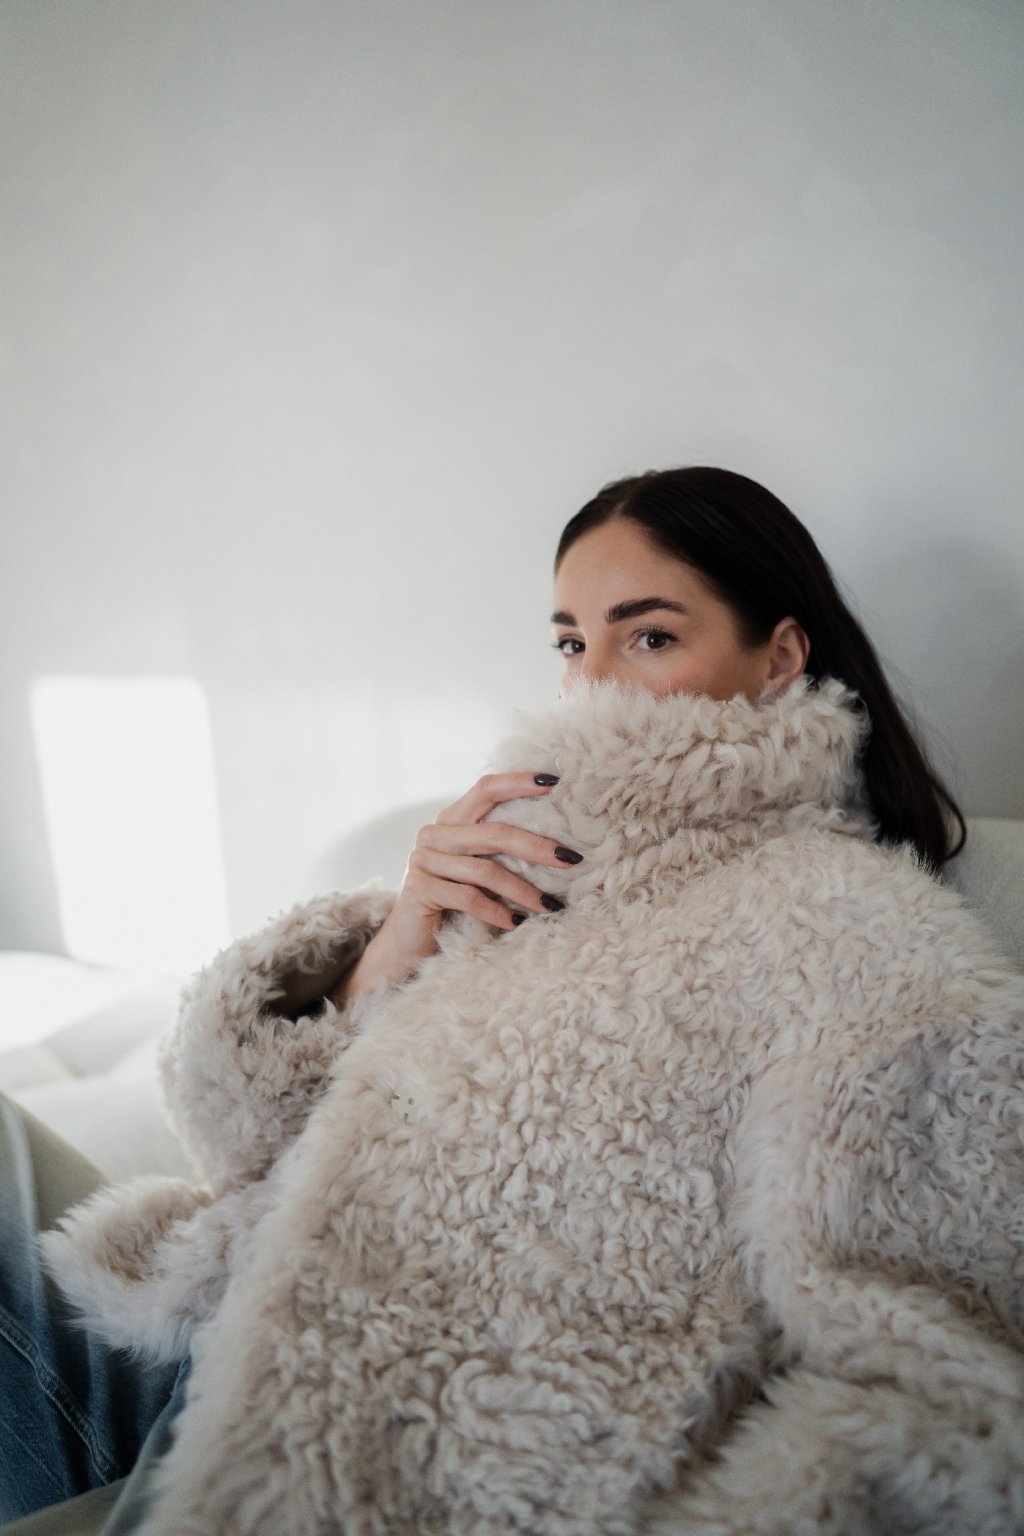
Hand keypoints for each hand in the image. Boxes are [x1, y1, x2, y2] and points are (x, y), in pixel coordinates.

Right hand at [330, 773, 578, 1004]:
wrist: (409, 940)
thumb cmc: (454, 901)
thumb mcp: (477, 868)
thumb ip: (499, 849)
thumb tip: (560, 845)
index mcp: (452, 819)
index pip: (487, 788)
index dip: (520, 782)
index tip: (555, 782)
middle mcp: (434, 833)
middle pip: (493, 832)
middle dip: (537, 846)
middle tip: (571, 860)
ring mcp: (423, 860)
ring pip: (485, 871)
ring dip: (523, 890)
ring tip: (550, 905)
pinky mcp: (418, 889)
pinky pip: (468, 898)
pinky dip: (498, 912)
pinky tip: (516, 922)